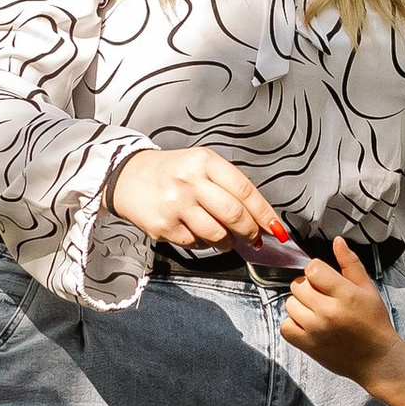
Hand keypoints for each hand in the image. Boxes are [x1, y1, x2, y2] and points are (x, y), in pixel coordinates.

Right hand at [108, 146, 290, 249]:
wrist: (129, 177)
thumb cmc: (172, 172)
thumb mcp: (201, 164)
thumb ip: (228, 186)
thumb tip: (259, 217)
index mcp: (204, 161)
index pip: (244, 190)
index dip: (264, 212)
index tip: (276, 228)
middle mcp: (190, 181)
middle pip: (233, 214)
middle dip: (250, 231)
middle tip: (254, 237)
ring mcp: (175, 205)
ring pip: (217, 234)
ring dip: (229, 242)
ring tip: (228, 238)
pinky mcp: (163, 226)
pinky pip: (196, 243)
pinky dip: (205, 244)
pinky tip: (201, 234)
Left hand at [281, 239, 404, 385]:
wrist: (377, 359)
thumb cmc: (374, 323)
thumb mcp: (368, 289)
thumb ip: (350, 264)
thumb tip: (337, 241)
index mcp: (345, 294)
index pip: (313, 269)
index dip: (317, 271)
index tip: (324, 279)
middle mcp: (328, 311)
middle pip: (298, 285)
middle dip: (308, 287)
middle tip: (322, 296)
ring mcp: (316, 330)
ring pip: (290, 304)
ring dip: (300, 305)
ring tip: (315, 311)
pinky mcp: (308, 346)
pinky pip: (285, 327)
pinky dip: (292, 323)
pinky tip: (307, 324)